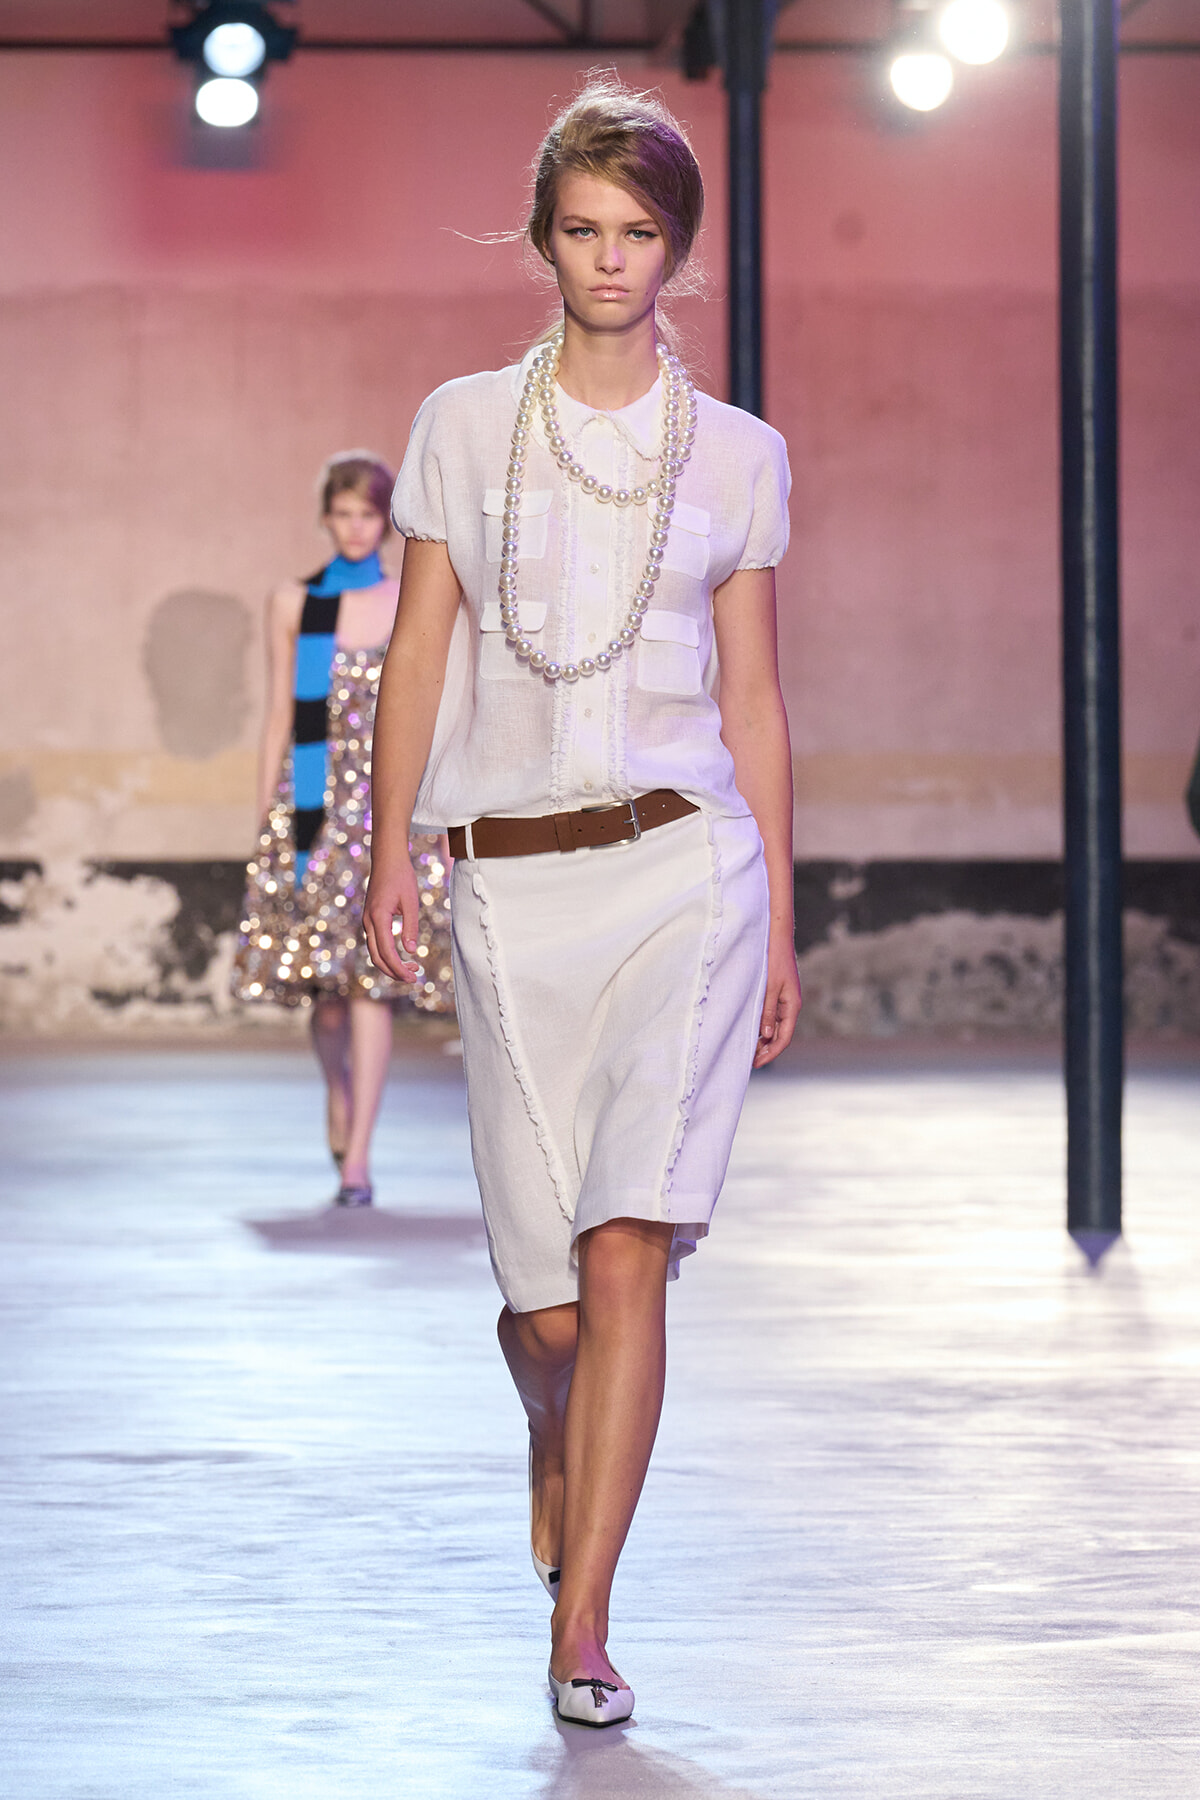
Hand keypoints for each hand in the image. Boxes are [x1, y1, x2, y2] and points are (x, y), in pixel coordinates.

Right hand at [363, 858, 422, 982]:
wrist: (387, 859)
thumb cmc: (401, 877)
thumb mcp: (411, 902)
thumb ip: (410, 926)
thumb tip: (410, 951)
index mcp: (378, 917)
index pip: (387, 952)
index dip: (399, 968)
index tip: (413, 977)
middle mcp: (368, 922)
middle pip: (377, 957)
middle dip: (394, 972)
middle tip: (413, 978)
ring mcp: (367, 921)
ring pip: (374, 951)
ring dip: (391, 964)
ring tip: (411, 968)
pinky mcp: (370, 919)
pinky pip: (375, 943)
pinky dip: (387, 954)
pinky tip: (401, 956)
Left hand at [753, 933, 800, 1067]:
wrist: (777, 938)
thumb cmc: (774, 960)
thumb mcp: (769, 988)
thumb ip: (767, 1011)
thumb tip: (766, 1035)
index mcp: (792, 1006)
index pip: (784, 1038)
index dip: (771, 1053)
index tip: (757, 1063)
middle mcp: (791, 1006)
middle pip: (780, 1035)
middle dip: (767, 1050)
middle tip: (750, 1062)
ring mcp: (785, 1001)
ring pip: (776, 1027)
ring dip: (764, 1040)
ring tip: (748, 1050)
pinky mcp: (779, 995)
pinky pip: (772, 1017)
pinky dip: (763, 1027)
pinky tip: (752, 1032)